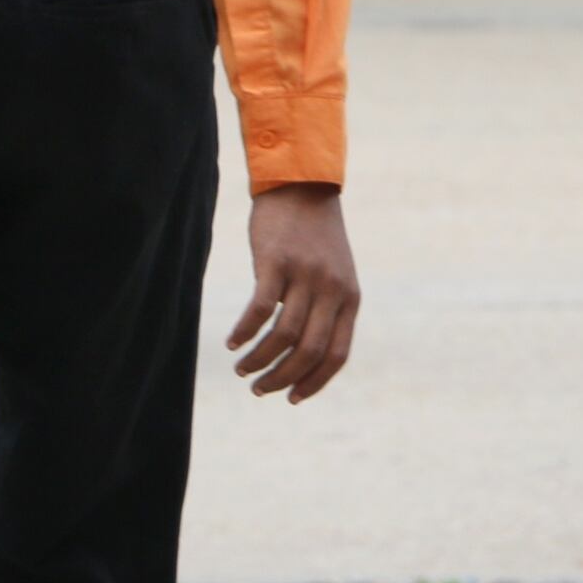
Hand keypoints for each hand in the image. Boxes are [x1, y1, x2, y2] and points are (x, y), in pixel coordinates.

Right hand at [226, 183, 358, 404]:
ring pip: (282, 335)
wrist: (301, 185)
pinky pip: (260, 309)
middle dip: (282, 378)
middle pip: (308, 351)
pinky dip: (244, 332)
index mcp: (349, 298)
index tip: (292, 397)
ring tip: (241, 370)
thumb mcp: (334, 274)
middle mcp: (331, 289)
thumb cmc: (314, 235)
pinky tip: (232, 342)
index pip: (337, 355)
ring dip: (259, 360)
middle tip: (259, 389)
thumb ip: (327, 309)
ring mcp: (304, 275)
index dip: (314, 382)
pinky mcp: (276, 262)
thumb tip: (303, 355)